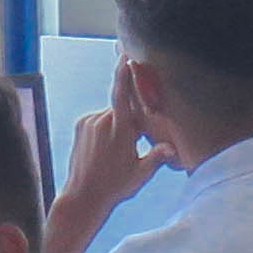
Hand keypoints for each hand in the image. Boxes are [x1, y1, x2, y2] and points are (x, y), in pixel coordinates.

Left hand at [62, 85, 162, 220]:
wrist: (83, 196)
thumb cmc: (114, 187)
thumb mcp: (141, 174)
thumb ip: (157, 157)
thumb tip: (171, 148)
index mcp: (119, 130)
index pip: (123, 95)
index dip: (124, 74)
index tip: (126, 56)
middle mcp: (101, 121)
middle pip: (123, 108)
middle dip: (132, 118)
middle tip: (135, 142)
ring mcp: (88, 122)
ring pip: (111, 113)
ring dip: (119, 124)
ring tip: (117, 152)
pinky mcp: (80, 125)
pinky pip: (99, 119)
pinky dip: (106, 126)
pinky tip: (107, 148)